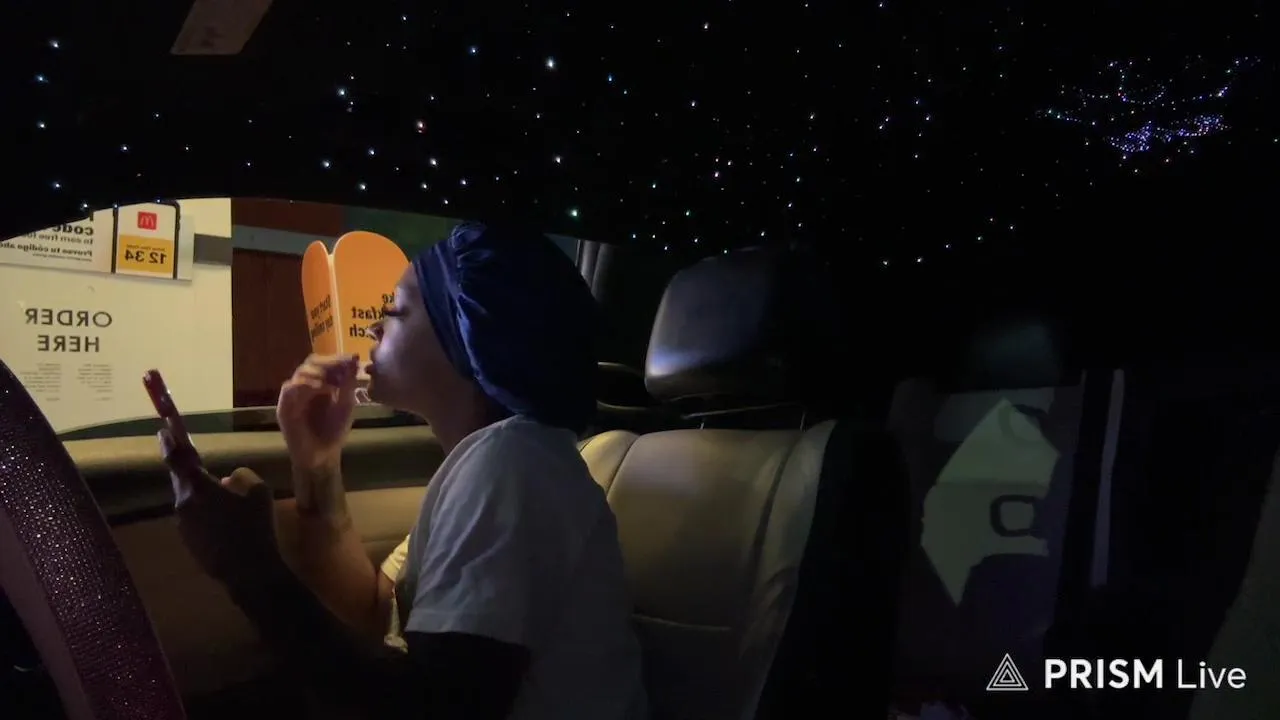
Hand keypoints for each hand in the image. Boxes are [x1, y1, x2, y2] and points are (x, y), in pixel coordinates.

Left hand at [158, 423, 279, 584]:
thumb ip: (242, 478)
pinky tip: (223, 518)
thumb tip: (226, 479)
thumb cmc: (255, 527)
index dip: (170, 442)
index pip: (178, 459)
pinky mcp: (188, 540)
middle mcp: (184, 503)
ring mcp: (183, 524)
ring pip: (188, 499)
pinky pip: (194, 517)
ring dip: (199, 492)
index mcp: (199, 487)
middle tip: (189, 455)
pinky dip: (204, 511)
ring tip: (219, 493)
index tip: (163, 430)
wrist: (247, 571)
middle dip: (183, 465)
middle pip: (180, 478)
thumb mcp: (259, 493)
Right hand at [277, 354, 359, 469]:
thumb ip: (348, 383)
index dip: (336, 358)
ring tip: (332, 381)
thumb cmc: (334, 431)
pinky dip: (305, 384)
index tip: (352, 358)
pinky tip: (320, 388)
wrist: (322, 456)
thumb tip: (354, 359)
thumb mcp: (346, 405)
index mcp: (321, 384)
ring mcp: (293, 396)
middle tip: (341, 366)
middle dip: (328, 363)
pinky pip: (289, 388)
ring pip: (300, 373)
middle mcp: (305, 387)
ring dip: (318, 372)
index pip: (324, 363)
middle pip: (311, 363)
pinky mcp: (284, 407)